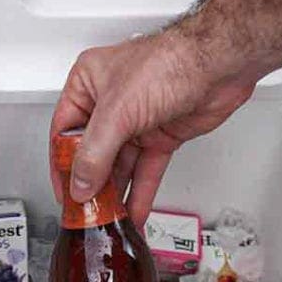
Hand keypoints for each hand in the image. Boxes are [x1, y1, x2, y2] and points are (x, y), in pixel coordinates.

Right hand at [50, 31, 255, 226]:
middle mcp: (110, 103)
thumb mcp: (117, 111)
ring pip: (119, 166)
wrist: (219, 64)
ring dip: (115, 194)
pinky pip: (145, 170)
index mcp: (88, 84)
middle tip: (86, 210)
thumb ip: (94, 154)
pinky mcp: (160, 135)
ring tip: (108, 218)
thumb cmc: (170, 63)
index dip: (62, 165)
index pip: (64, 132)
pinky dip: (140, 193)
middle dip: (91, 185)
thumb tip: (80, 184)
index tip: (65, 192)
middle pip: (92, 153)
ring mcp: (136, 121)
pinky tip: (133, 212)